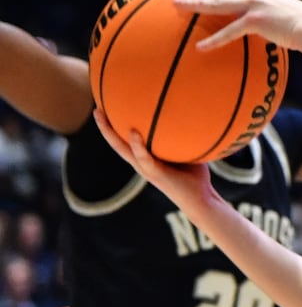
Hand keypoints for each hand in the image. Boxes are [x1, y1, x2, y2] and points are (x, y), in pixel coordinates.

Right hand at [93, 109, 211, 205]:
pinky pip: (144, 158)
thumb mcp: (188, 150)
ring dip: (111, 133)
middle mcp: (142, 163)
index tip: (109, 108)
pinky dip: (138, 146)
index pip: (127, 140)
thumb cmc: (195, 174)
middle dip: (106, 127)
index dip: (117, 127)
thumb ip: (184, 136)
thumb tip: (192, 112)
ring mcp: (146, 169)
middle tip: (96, 108)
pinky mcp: (155, 174)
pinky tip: (134, 132)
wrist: (201, 198)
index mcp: (147, 158)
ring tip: (103, 116)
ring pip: (123, 149)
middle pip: (117, 143)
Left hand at [174, 0, 301, 51]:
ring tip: (175, 4)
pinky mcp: (255, 21)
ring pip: (217, 3)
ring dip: (194, 4)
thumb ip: (268, 6)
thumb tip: (260, 14)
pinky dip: (214, 41)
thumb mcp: (282, 7)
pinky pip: (229, 32)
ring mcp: (254, 5)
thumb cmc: (300, 22)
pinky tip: (200, 47)